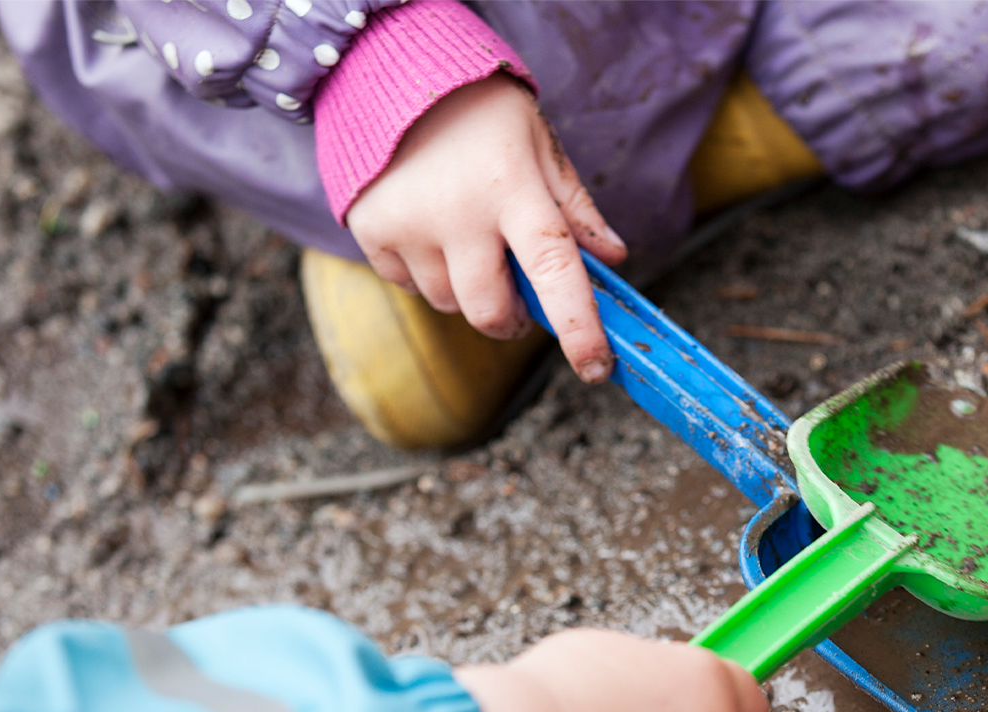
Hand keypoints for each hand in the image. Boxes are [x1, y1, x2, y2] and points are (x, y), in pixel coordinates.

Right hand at [346, 74, 626, 383]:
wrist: (390, 68)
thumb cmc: (480, 110)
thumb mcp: (538, 145)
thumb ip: (576, 207)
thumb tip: (614, 258)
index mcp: (513, 190)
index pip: (555, 272)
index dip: (578, 327)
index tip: (595, 367)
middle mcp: (459, 214)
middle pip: (490, 312)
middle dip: (509, 317)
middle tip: (516, 297)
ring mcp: (410, 226)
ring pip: (449, 304)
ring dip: (467, 290)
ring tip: (466, 239)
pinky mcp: (373, 232)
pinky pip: (410, 285)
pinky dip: (427, 272)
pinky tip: (430, 229)